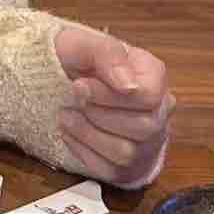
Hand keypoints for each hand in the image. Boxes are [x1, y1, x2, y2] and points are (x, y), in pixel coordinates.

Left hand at [53, 26, 173, 187]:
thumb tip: (129, 85)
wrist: (55, 78)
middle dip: (98, 113)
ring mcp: (146, 143)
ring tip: (65, 115)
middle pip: (144, 127)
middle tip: (71, 98)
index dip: (110, 95)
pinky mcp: (127, 167)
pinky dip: (83, 151)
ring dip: (88, 133)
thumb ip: (107, 55)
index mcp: (152, 76)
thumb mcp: (82, 43)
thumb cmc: (75, 58)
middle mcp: (158, 111)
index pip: (149, 96)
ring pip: (127, 153)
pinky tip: (68, 132)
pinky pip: (111, 171)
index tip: (78, 85)